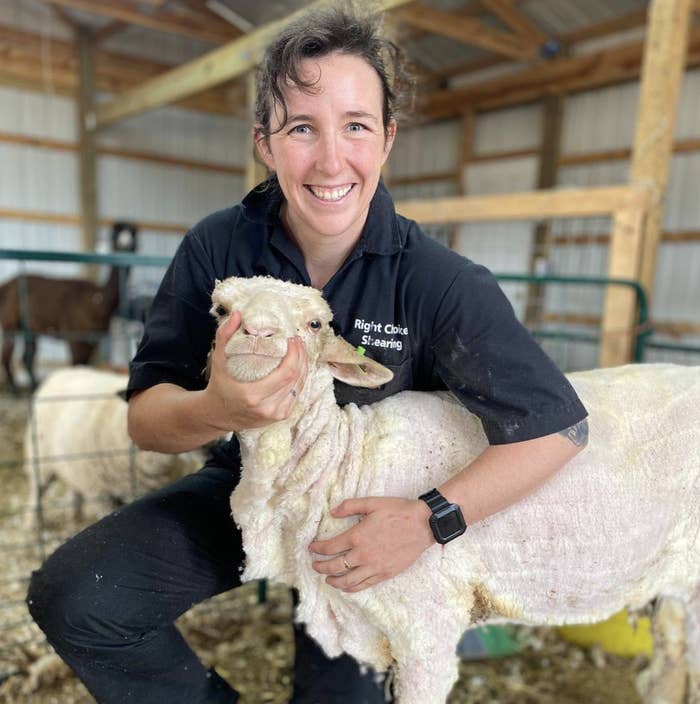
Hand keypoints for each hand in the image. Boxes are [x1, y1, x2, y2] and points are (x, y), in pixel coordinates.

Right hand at [203, 311, 307, 431]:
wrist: (217, 415)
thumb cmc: (219, 386)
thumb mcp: (218, 360)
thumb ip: (225, 336)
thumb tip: (238, 314)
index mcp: (252, 395)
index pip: (286, 373)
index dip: (295, 354)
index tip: (291, 339)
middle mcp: (266, 408)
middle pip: (296, 378)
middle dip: (301, 356)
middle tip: (297, 341)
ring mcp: (275, 414)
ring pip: (300, 386)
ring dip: (303, 366)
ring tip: (299, 350)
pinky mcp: (280, 416)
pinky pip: (296, 394)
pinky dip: (300, 378)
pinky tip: (298, 366)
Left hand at [309, 497, 434, 591]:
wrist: (423, 525)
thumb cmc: (398, 511)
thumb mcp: (372, 502)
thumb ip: (350, 506)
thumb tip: (332, 512)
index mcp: (357, 536)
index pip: (330, 547)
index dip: (317, 549)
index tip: (312, 548)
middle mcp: (363, 555)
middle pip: (334, 567)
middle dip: (320, 567)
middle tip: (314, 565)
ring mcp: (374, 567)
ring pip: (347, 581)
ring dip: (333, 581)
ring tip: (327, 578)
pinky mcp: (385, 574)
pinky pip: (363, 585)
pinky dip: (351, 588)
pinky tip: (346, 586)